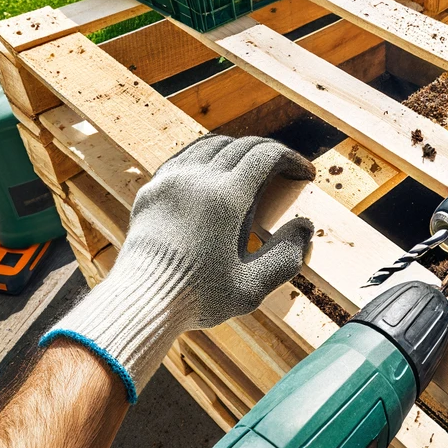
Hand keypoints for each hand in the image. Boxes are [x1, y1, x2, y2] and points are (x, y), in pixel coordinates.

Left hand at [42, 135, 314, 400]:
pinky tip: (215, 169)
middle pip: (242, 146)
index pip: (266, 156)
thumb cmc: (199, 298)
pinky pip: (185, 157)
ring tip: (254, 165)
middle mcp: (198, 179)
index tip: (305, 172)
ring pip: (212, 145)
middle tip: (286, 168)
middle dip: (270, 152)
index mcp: (227, 197)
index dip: (291, 159)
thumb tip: (305, 225)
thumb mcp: (253, 287)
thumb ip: (287, 256)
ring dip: (240, 149)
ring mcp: (171, 180)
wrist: (141, 301)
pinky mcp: (152, 189)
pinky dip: (208, 154)